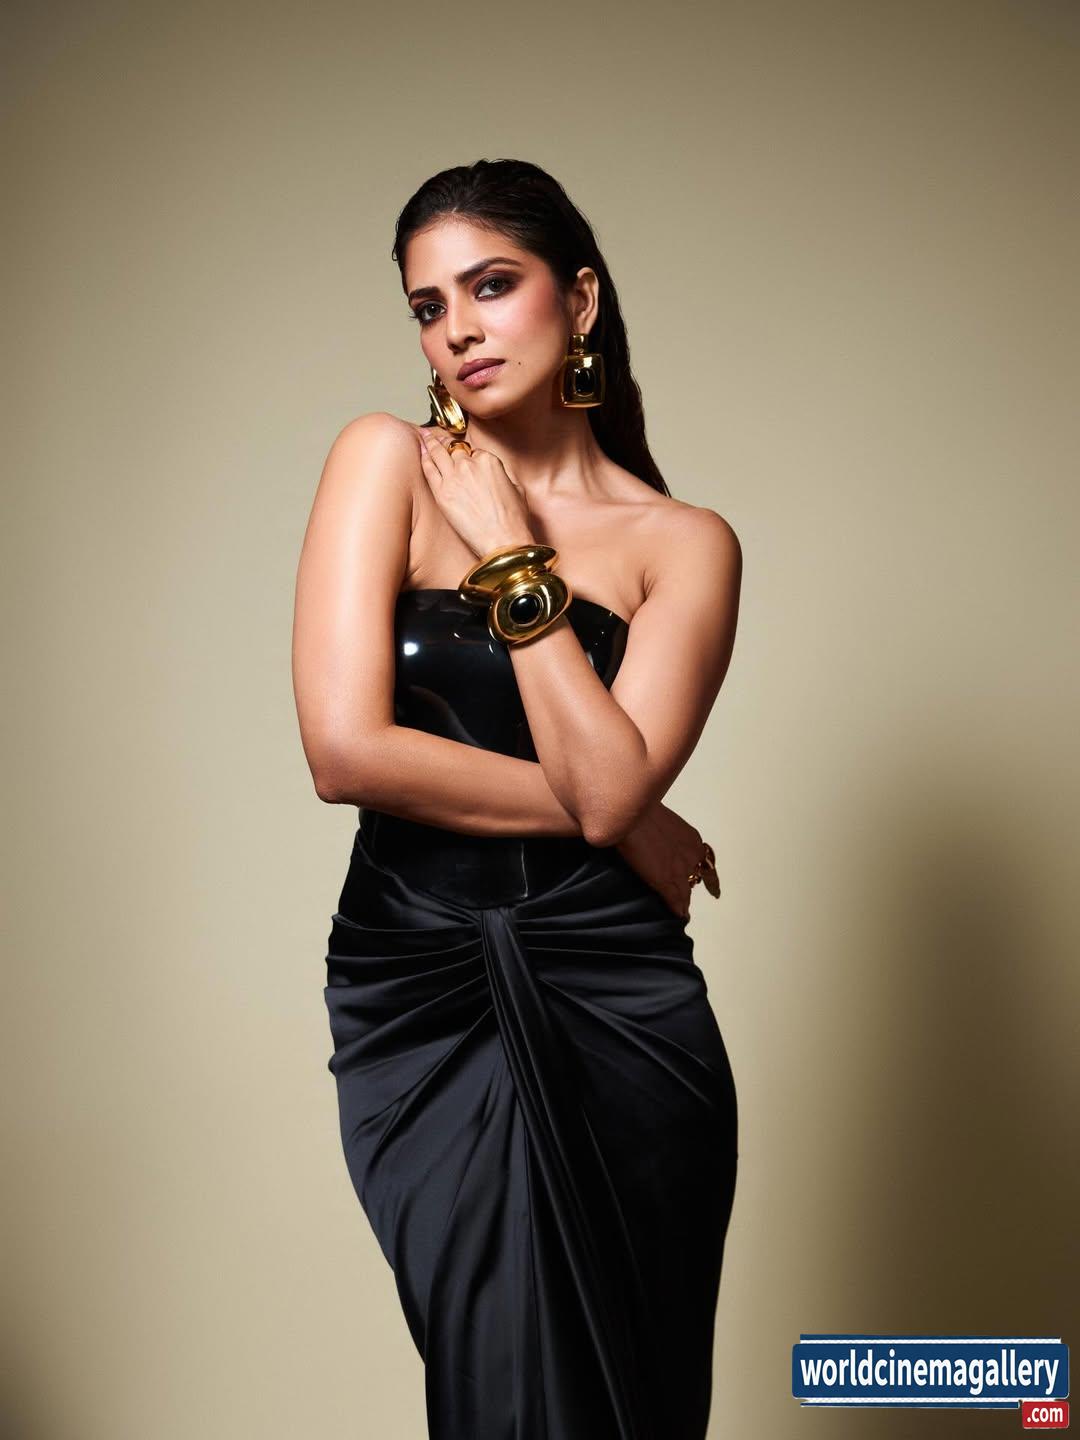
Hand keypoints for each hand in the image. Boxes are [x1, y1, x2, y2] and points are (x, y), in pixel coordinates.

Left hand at [416, 425, 536, 557]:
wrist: (503, 540)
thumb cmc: (513, 520)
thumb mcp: (516, 488)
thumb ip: (502, 473)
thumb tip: (494, 472)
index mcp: (489, 461)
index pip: (474, 451)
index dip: (468, 454)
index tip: (463, 454)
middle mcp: (469, 464)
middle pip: (454, 448)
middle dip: (445, 442)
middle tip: (437, 437)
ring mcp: (453, 477)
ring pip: (438, 452)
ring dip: (430, 442)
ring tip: (424, 436)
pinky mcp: (441, 493)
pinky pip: (429, 469)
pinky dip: (424, 458)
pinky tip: (420, 451)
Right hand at [615, 801, 716, 920]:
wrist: (629, 817)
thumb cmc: (639, 811)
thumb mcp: (660, 819)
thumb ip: (663, 831)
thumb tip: (655, 833)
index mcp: (691, 839)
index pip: (703, 861)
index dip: (703, 871)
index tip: (708, 880)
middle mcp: (691, 857)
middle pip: (697, 878)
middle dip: (691, 884)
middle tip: (687, 895)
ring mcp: (679, 871)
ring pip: (687, 892)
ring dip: (685, 901)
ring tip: (683, 911)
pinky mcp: (665, 882)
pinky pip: (675, 900)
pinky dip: (678, 910)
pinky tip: (678, 916)